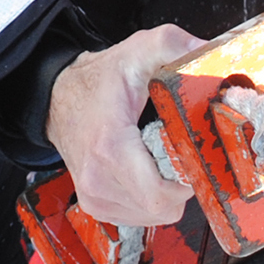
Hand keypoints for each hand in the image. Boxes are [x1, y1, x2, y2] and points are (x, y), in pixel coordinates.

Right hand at [46, 24, 202, 227]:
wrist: (57, 97)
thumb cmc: (99, 80)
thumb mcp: (137, 50)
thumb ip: (173, 45)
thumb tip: (205, 50)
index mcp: (110, 148)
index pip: (160, 196)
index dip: (188, 182)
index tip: (194, 158)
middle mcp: (98, 180)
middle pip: (163, 209)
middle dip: (183, 186)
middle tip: (183, 156)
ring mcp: (95, 197)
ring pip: (154, 216)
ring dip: (168, 195)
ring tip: (163, 161)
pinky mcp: (96, 206)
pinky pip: (140, 217)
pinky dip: (151, 201)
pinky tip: (149, 173)